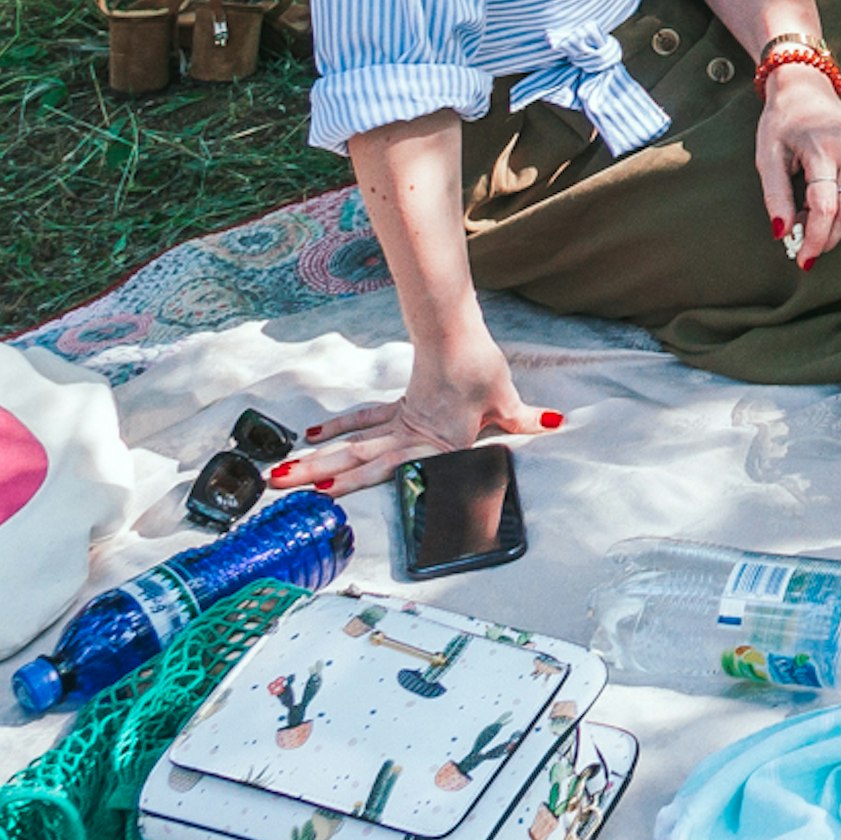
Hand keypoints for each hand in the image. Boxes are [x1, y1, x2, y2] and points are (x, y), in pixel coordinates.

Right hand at [281, 336, 555, 496]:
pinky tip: (312, 437)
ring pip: (351, 446)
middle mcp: (408, 438)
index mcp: (432, 446)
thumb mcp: (505, 400)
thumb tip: (558, 422)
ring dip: (317, 460)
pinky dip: (339, 429)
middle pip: (358, 462)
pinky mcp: (397, 409)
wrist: (457, 335)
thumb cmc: (480, 369)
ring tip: (283, 474)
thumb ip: (525, 418)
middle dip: (320, 477)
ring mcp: (398, 423)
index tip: (331, 504)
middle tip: (282, 491)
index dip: (365, 490)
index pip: (398, 476)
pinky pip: (363, 422)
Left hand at [754, 69, 840, 268]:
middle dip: (826, 238)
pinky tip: (822, 208)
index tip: (802, 259)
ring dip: (836, 228)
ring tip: (807, 220)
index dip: (814, 238)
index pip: (826, 207)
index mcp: (822, 148)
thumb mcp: (767, 156)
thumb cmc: (782, 120)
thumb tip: (782, 233)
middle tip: (801, 244)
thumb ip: (775, 196)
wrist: (806, 88)